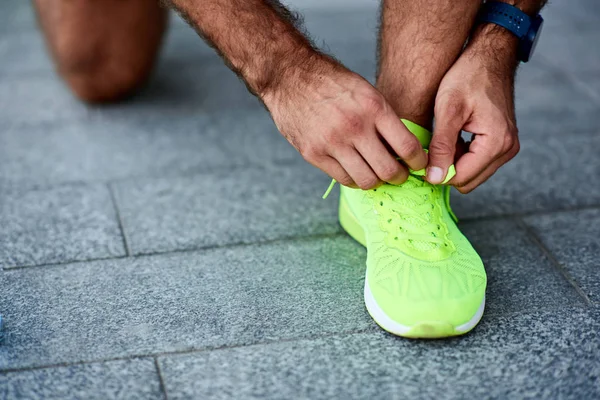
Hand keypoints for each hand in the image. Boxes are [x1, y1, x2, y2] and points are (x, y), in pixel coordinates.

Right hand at [262, 53, 427, 189]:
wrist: (289, 75)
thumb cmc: (331, 81)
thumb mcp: (365, 90)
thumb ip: (383, 118)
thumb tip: (404, 147)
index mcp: (373, 108)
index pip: (407, 146)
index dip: (419, 161)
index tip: (419, 164)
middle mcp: (355, 127)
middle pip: (388, 170)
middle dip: (399, 177)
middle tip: (399, 175)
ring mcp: (332, 143)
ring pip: (367, 180)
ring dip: (376, 181)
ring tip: (376, 174)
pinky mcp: (314, 154)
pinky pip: (343, 179)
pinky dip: (354, 179)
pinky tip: (355, 170)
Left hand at [427, 26, 519, 192]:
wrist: (488, 56)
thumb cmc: (468, 76)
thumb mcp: (448, 110)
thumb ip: (442, 147)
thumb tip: (434, 178)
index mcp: (496, 143)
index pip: (461, 178)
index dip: (437, 172)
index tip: (420, 159)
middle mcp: (507, 149)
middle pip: (468, 180)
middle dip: (446, 169)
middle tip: (428, 149)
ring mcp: (507, 146)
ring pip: (472, 173)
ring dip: (453, 162)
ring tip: (440, 140)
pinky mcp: (502, 142)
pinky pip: (477, 162)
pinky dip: (461, 155)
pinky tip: (450, 137)